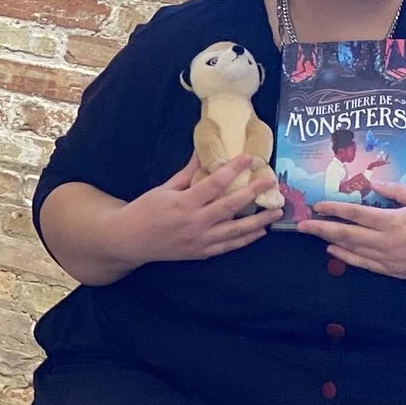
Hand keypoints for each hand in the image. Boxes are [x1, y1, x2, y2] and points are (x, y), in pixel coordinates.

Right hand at [110, 156, 281, 267]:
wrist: (129, 241)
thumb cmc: (144, 210)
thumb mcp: (163, 189)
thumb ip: (187, 173)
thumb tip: (203, 151)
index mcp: (183, 203)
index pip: (214, 183)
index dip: (233, 169)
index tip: (249, 158)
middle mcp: (195, 223)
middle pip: (231, 206)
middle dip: (253, 192)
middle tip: (271, 181)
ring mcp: (199, 240)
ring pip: (236, 230)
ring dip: (259, 220)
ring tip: (277, 210)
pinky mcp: (201, 253)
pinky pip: (229, 246)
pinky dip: (246, 239)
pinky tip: (260, 230)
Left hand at [309, 181, 405, 283]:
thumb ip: (397, 191)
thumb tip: (372, 183)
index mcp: (395, 221)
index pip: (355, 215)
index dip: (333, 209)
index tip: (316, 205)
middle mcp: (387, 242)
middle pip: (346, 235)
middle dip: (321, 229)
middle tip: (301, 225)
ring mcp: (389, 260)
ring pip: (352, 251)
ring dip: (330, 243)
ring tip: (313, 235)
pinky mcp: (395, 272)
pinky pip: (364, 265)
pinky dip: (346, 258)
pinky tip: (335, 252)